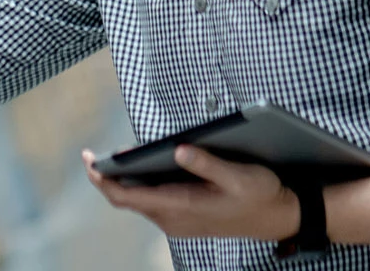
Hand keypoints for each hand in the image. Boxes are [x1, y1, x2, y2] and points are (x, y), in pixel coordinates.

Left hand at [82, 146, 299, 240]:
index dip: (103, 180)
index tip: (89, 161)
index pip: (127, 197)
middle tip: (90, 155)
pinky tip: (138, 167)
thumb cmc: (260, 195)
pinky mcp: (183, 217)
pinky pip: (151, 202)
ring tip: (110, 158)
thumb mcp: (239, 175)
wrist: (279, 218)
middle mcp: (173, 218)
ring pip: (138, 201)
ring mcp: (177, 221)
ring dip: (122, 181)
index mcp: (181, 207)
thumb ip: (208, 164)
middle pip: (126, 199)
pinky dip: (138, 185)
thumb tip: (179, 149)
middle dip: (105, 178)